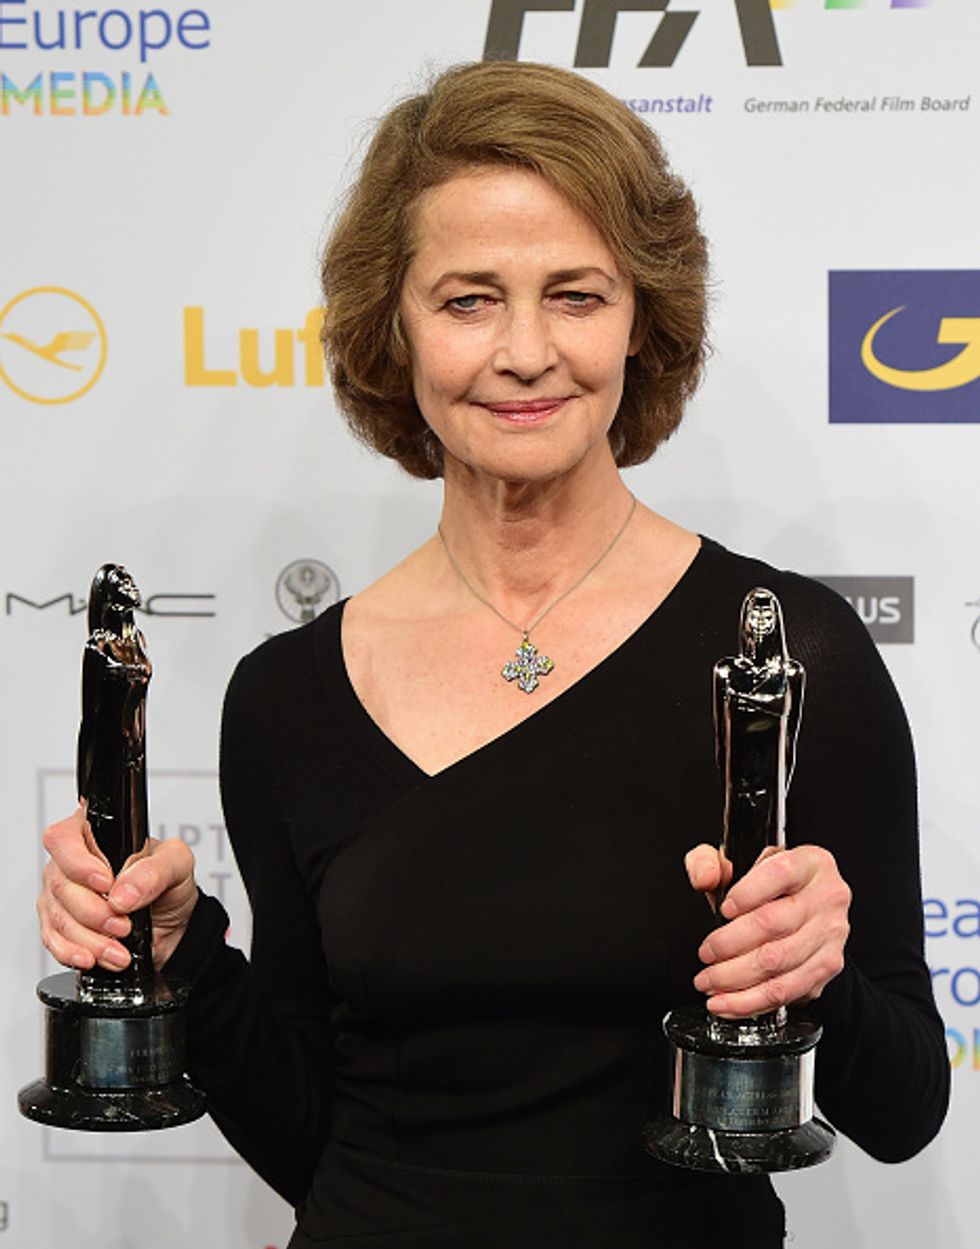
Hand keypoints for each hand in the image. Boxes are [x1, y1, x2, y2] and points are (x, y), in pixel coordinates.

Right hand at [39, 805, 197, 971]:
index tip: (106, 883)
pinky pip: (53, 941)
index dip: (80, 864)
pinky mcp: (60, 925)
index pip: (65, 838)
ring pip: (58, 917)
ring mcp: (62, 895)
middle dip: (94, 912)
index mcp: (97, 835)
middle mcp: (72, 862)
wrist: (173, 925)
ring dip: (90, 938)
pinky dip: (74, 953)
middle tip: (123, 923)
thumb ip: (155, 870)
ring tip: (118, 947)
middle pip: (61, 884)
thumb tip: (124, 891)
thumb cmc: (170, 886)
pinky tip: (93, 957)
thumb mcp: (178, 864)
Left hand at [684, 843, 850, 1018]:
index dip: (746, 893)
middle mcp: (827, 897)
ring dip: (734, 978)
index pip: (779, 873)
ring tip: (708, 981)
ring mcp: (830, 935)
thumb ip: (708, 861)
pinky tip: (726, 1001)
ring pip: (778, 963)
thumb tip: (705, 878)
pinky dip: (749, 1001)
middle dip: (729, 944)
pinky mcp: (826, 967)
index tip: (722, 909)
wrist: (802, 907)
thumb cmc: (765, 883)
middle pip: (773, 924)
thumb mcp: (735, 860)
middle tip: (705, 952)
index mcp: (809, 863)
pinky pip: (786, 991)